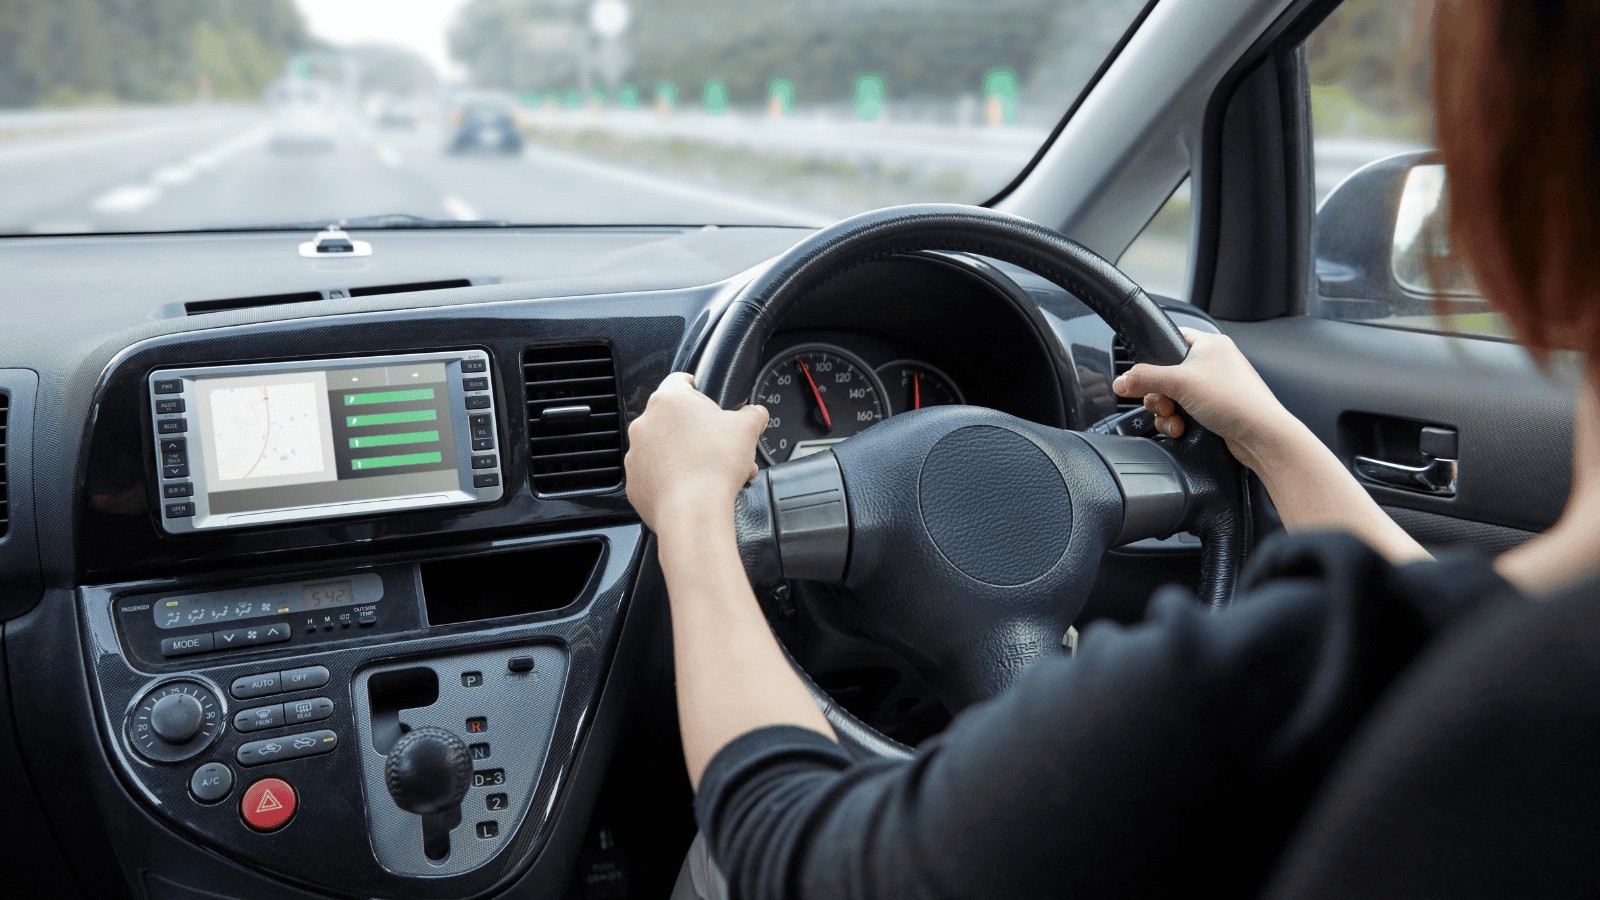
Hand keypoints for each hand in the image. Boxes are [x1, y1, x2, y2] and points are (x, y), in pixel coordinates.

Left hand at [625, 373, 767, 535]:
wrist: (693, 511)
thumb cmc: (714, 466)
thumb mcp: (747, 429)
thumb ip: (753, 413)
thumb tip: (756, 413)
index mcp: (669, 400)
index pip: (680, 380)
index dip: (698, 388)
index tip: (705, 397)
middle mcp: (646, 423)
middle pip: (675, 419)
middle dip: (698, 431)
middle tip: (719, 446)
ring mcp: (636, 454)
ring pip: (664, 448)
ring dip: (685, 455)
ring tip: (711, 472)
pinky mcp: (635, 482)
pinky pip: (655, 475)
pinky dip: (671, 479)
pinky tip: (693, 487)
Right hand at [1112, 328, 1300, 471]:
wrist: (1261, 435)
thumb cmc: (1234, 400)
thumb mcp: (1179, 383)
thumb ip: (1144, 378)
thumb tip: (1120, 381)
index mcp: (1209, 344)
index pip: (1170, 339)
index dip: (1153, 356)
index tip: (1142, 373)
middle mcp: (1212, 363)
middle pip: (1165, 373)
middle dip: (1158, 394)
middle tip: (1165, 403)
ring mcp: (1213, 388)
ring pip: (1171, 396)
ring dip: (1166, 412)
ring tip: (1175, 419)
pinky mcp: (1213, 409)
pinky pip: (1182, 412)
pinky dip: (1177, 421)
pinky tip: (1182, 428)